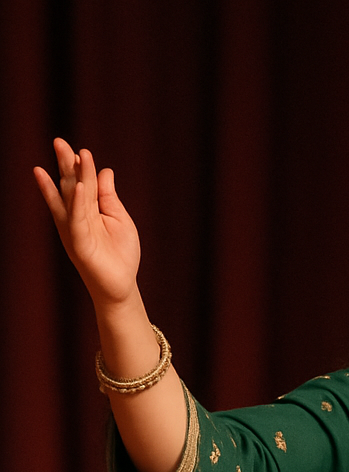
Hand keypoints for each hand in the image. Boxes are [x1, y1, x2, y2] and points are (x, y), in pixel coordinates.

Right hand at [33, 139, 141, 307]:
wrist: (121, 285)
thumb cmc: (121, 253)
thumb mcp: (119, 219)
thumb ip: (109, 196)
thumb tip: (105, 170)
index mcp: (89, 210)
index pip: (83, 183)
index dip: (80, 167)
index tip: (80, 150)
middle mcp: (77, 216)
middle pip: (71, 185)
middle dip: (65, 164)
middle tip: (59, 141)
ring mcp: (76, 229)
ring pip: (71, 198)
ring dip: (69, 176)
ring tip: (66, 154)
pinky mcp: (79, 243)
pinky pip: (77, 220)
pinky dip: (77, 203)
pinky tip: (79, 187)